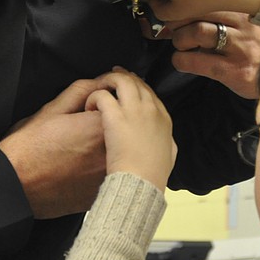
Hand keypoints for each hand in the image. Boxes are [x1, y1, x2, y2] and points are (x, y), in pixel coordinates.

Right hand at [0, 78, 107, 218]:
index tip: (89, 108)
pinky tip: (78, 167)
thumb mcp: (52, 110)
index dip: (103, 103)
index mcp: (99, 127)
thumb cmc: (28, 149)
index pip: (118, 104)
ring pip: (117, 152)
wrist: (14, 187)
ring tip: (78, 149)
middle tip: (80, 130)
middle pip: (121, 130)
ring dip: (106, 146)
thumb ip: (82, 90)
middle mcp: (110, 152)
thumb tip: (100, 82)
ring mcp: (107, 175)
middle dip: (108, 123)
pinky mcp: (101, 193)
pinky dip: (99, 168)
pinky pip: (108, 174)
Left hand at [85, 69, 175, 190]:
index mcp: (163, 118)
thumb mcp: (169, 154)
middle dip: (123, 77)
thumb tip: (167, 141)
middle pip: (136, 82)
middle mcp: (150, 109)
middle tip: (111, 77)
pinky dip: (94, 97)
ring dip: (108, 81)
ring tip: (99, 86)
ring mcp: (133, 111)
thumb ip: (167, 142)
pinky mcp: (115, 116)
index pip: (150, 92)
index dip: (138, 86)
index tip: (129, 85)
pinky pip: (102, 95)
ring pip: (121, 81)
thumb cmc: (153, 173)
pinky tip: (89, 106)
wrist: (141, 182)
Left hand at [161, 12, 259, 98]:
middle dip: (179, 19)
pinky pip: (197, 62)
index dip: (186, 3)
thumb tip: (196, 11)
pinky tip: (182, 62)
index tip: (177, 11)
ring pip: (197, 31)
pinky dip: (181, 60)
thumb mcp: (253, 27)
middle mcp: (242, 26)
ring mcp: (239, 48)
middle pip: (199, 9)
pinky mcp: (234, 71)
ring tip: (181, 46)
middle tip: (174, 30)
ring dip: (180, 39)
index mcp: (245, 12)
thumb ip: (230, 18)